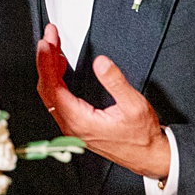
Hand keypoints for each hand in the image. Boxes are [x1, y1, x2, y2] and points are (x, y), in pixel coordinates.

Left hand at [35, 23, 170, 180]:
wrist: (149, 157)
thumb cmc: (142, 137)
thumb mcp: (134, 105)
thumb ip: (115, 82)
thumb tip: (101, 63)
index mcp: (79, 121)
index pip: (52, 87)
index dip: (46, 62)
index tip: (46, 43)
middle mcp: (70, 125)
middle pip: (46, 88)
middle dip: (45, 59)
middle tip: (50, 37)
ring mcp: (71, 126)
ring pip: (50, 93)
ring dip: (49, 68)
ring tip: (53, 46)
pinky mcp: (75, 125)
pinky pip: (57, 99)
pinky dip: (55, 79)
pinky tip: (60, 67)